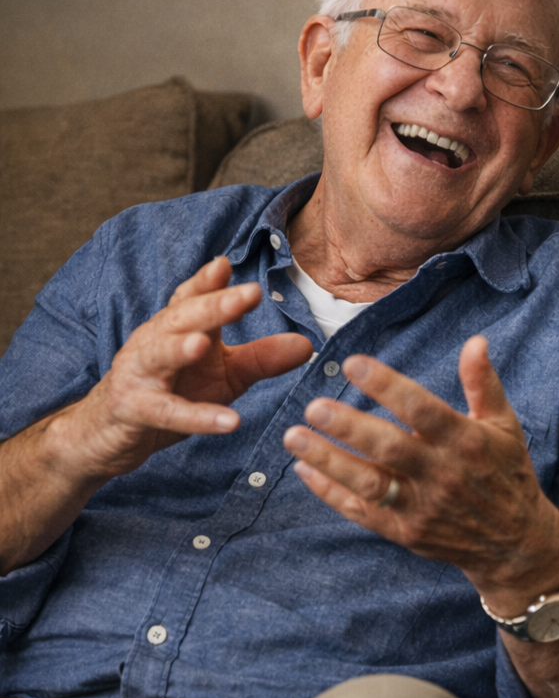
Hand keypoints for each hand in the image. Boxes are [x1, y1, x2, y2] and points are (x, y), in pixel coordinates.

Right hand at [73, 257, 312, 479]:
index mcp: (176, 327)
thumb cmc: (173, 392)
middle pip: (181, 317)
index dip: (207, 282)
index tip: (227, 264)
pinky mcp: (135, 410)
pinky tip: (229, 421)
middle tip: (248, 293)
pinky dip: (197, 418)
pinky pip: (167, 413)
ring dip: (181, 348)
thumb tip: (307, 344)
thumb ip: (261, 358)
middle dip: (213, 304)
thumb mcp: (223, 376)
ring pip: (160, 356)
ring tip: (205, 343)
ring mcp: (139, 375)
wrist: (112, 433)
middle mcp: (154, 342)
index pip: (191, 297)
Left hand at [282, 335, 558, 605]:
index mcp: (465, 442)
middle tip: (313, 406)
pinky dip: (331, 493)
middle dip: (349, 427)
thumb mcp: (504, 426)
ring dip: (329, 461)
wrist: (515, 543)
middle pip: (389, 448)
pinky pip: (363, 512)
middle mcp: (442, 474)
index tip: (353, 363)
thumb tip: (474, 341)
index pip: (422, 409)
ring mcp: (422, 507)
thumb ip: (483, 383)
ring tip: (294, 438)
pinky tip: (304, 470)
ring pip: (370, 484)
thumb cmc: (506, 473)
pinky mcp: (406, 532)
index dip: (387, 386)